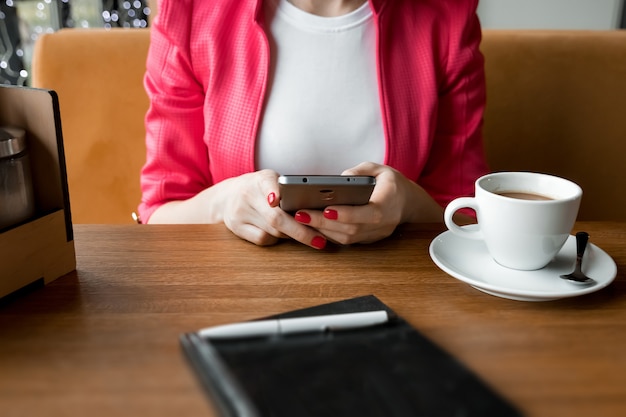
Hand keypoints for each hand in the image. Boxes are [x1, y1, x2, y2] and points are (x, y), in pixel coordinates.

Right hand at [150, 169, 327, 248]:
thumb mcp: (270, 180)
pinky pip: (263, 239)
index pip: (267, 183)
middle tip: (320, 240)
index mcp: (259, 179)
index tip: (276, 200)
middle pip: (275, 217)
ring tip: (313, 238)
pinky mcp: (237, 228)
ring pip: (272, 231)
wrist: (227, 197)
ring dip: (294, 235)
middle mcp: (247, 195)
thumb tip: (316, 208)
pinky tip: (285, 236)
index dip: (272, 191)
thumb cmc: (259, 189)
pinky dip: (277, 239)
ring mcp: (239, 213)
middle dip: (300, 231)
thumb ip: (288, 190)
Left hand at [292, 162, 443, 243]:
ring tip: (302, 218)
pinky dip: (329, 234)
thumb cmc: (391, 183)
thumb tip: (340, 179)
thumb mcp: (379, 169)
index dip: (347, 214)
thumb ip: (360, 171)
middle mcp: (384, 224)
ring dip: (323, 230)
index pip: (369, 214)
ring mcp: (376, 235)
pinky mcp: (368, 240)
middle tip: (301, 214)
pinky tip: (312, 224)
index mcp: (389, 204)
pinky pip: (347, 241)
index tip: (326, 209)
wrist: (408, 202)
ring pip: (347, 238)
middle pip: (352, 229)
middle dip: (324, 223)